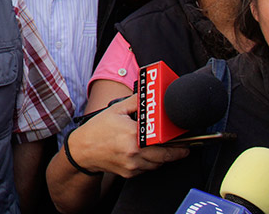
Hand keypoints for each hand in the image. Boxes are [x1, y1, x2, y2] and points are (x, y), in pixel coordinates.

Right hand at [66, 95, 189, 177]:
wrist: (83, 150)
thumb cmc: (98, 129)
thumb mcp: (116, 110)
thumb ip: (135, 102)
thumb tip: (148, 95)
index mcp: (133, 135)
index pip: (164, 141)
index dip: (178, 142)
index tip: (186, 140)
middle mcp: (134, 152)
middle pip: (165, 156)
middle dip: (177, 152)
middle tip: (184, 147)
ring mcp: (132, 165)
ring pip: (158, 164)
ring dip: (163, 157)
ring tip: (164, 148)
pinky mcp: (130, 173)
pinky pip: (147, 169)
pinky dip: (150, 162)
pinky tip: (146, 153)